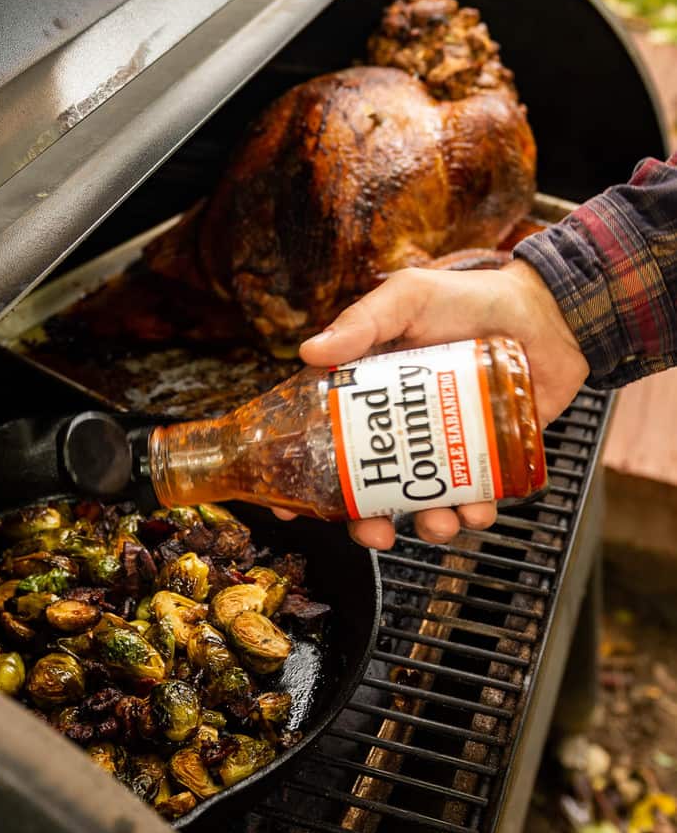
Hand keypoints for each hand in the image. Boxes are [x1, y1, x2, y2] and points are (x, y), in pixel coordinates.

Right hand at [273, 260, 589, 549]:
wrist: (546, 312)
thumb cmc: (471, 298)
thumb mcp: (410, 298)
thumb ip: (364, 321)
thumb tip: (310, 351)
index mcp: (371, 396)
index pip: (326, 441)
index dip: (301, 478)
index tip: (286, 508)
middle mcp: (404, 428)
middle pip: (372, 489)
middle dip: (369, 523)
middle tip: (376, 533)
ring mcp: (447, 446)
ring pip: (426, 503)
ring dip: (428, 524)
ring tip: (440, 522)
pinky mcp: (491, 457)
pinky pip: (478, 499)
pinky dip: (475, 513)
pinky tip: (479, 508)